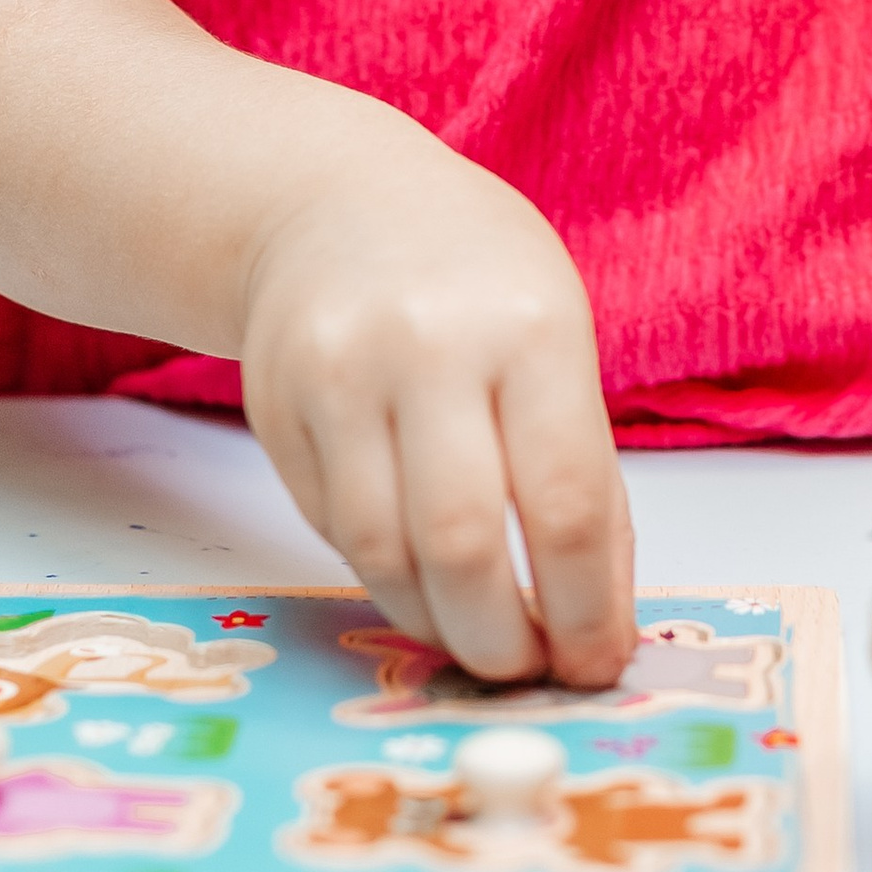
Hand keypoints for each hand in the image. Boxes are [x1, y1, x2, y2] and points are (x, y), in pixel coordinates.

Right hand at [239, 115, 634, 689]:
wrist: (333, 200)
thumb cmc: (476, 277)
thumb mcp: (557, 334)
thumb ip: (577, 464)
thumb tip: (596, 613)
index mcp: (531, 328)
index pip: (566, 502)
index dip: (585, 608)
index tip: (597, 663)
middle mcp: (430, 347)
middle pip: (462, 542)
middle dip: (500, 639)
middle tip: (525, 671)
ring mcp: (339, 374)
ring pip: (382, 552)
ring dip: (435, 622)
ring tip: (472, 636)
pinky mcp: (274, 405)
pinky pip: (332, 528)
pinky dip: (383, 573)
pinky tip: (416, 574)